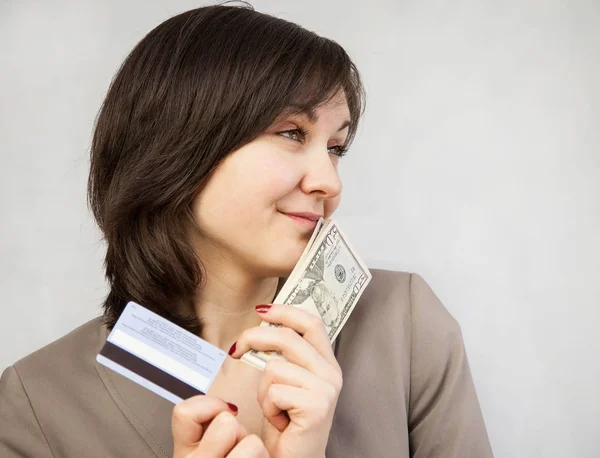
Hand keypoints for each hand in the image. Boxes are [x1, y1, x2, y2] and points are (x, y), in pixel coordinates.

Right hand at [172, 395, 269, 457]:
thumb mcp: (207, 449)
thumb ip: (210, 427)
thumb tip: (228, 408)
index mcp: (184, 456)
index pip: (184, 412)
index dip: (209, 406)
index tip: (222, 416)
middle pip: (227, 423)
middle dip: (239, 430)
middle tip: (237, 448)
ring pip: (252, 443)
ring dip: (256, 449)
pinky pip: (262, 457)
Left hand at [229, 304, 342, 457]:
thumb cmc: (287, 422)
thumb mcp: (286, 381)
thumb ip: (284, 355)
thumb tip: (262, 328)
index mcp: (326, 362)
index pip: (311, 323)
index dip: (285, 311)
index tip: (261, 310)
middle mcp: (331, 373)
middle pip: (288, 337)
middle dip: (255, 338)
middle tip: (236, 349)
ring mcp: (326, 389)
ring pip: (275, 367)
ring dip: (263, 390)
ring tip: (273, 407)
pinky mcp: (316, 406)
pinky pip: (274, 390)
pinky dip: (267, 406)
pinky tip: (279, 420)